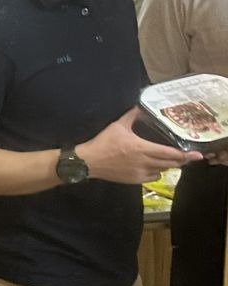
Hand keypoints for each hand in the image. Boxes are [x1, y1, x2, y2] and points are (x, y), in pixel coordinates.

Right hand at [79, 110, 195, 184]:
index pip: (169, 153)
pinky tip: (155, 168)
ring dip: (169, 166)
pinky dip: (157, 172)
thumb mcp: (118, 126)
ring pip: (163, 170)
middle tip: (189, 157)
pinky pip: (153, 177)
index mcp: (142, 147)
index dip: (184, 154)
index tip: (195, 154)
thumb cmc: (103, 142)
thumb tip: (140, 106)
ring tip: (172, 160)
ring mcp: (140, 172)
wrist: (89, 161)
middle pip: (170, 164)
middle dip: (181, 160)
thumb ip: (131, 116)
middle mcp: (144, 162)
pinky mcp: (135, 180)